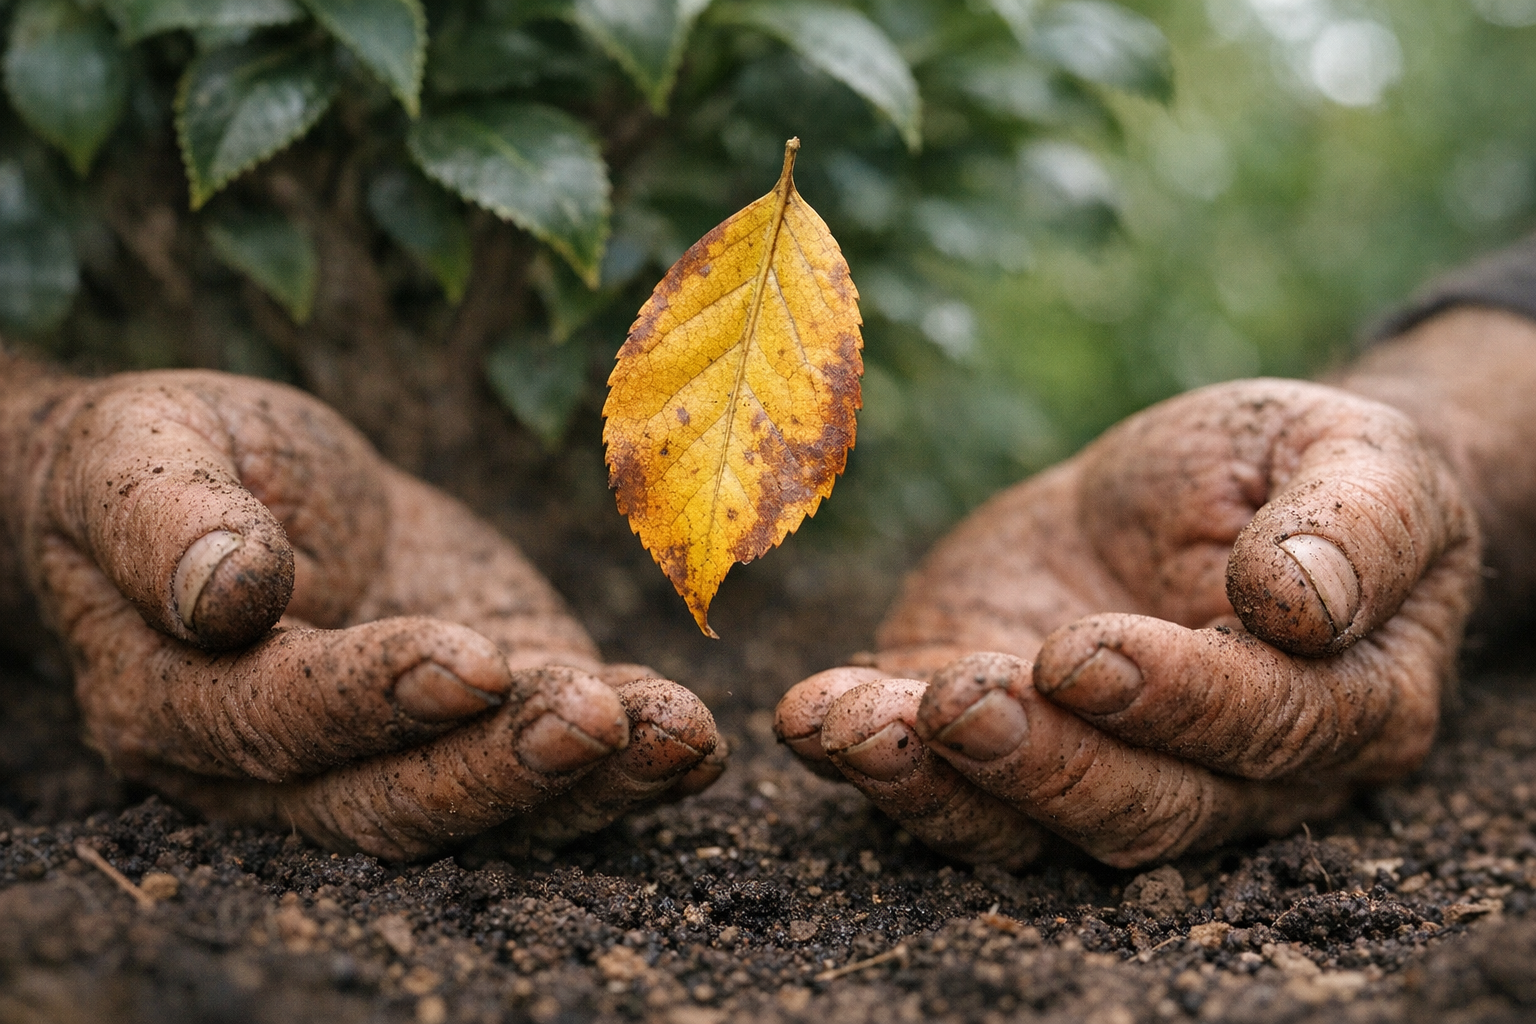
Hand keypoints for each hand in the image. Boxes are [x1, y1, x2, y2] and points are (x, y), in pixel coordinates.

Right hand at [4, 367, 722, 861]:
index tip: (470, 663)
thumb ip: (163, 523)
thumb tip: (226, 593)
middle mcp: (283, 770)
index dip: (373, 700)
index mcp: (176, 704)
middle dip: (500, 769)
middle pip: (391, 801)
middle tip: (595, 720)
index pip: (277, 722)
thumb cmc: (169, 460)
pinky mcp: (483, 721)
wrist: (239, 481)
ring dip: (590, 783)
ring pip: (489, 806)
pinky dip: (629, 765)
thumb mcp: (136, 457)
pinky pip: (554, 769)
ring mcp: (396, 754)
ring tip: (678, 733)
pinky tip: (696, 737)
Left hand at [776, 379, 1478, 867]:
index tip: (1086, 651)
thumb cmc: (1295, 473)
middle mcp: (1220, 779)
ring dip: (938, 786)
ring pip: (1025, 824)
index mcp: (1340, 710)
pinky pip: (933, 784)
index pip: (1264, 730)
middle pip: (1139, 808)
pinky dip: (866, 758)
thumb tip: (1298, 604)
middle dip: (1043, 763)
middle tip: (965, 700)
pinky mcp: (990, 744)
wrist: (1197, 485)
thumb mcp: (1357, 458)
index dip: (1177, 701)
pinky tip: (813, 715)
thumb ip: (1358, 524)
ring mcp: (1093, 769)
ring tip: (862, 728)